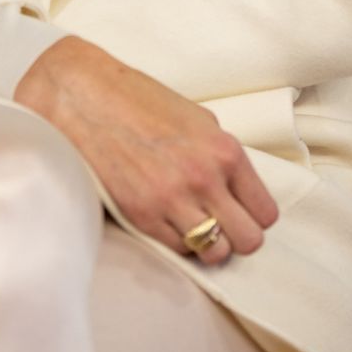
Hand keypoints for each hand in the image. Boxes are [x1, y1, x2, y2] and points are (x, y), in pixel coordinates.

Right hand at [14, 38, 277, 266]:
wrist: (86, 97)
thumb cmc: (140, 102)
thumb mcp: (198, 119)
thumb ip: (222, 156)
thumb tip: (239, 189)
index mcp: (224, 151)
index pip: (265, 212)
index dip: (254, 215)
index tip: (241, 211)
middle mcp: (204, 178)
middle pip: (248, 241)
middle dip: (237, 236)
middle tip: (220, 224)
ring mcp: (172, 200)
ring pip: (215, 253)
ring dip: (208, 245)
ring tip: (193, 226)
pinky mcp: (141, 216)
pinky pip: (177, 250)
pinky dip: (177, 241)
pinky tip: (167, 219)